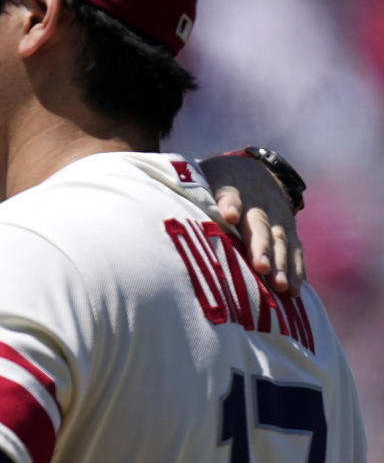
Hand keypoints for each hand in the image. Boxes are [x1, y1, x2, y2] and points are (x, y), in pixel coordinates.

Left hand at [201, 154, 304, 296]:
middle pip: (258, 222)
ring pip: (280, 238)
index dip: (230, 203)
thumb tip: (165, 214)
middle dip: (260, 245)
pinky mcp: (288, 228)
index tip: (230, 216)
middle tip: (261, 267)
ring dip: (282, 263)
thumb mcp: (200, 181)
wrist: (250, 171)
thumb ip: (189, 196)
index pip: (230, 193)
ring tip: (280, 285)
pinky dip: (296, 269)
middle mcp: (258, 199)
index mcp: (231, 184)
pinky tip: (294, 290)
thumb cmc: (213, 183)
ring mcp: (277, 214)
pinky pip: (295, 249)